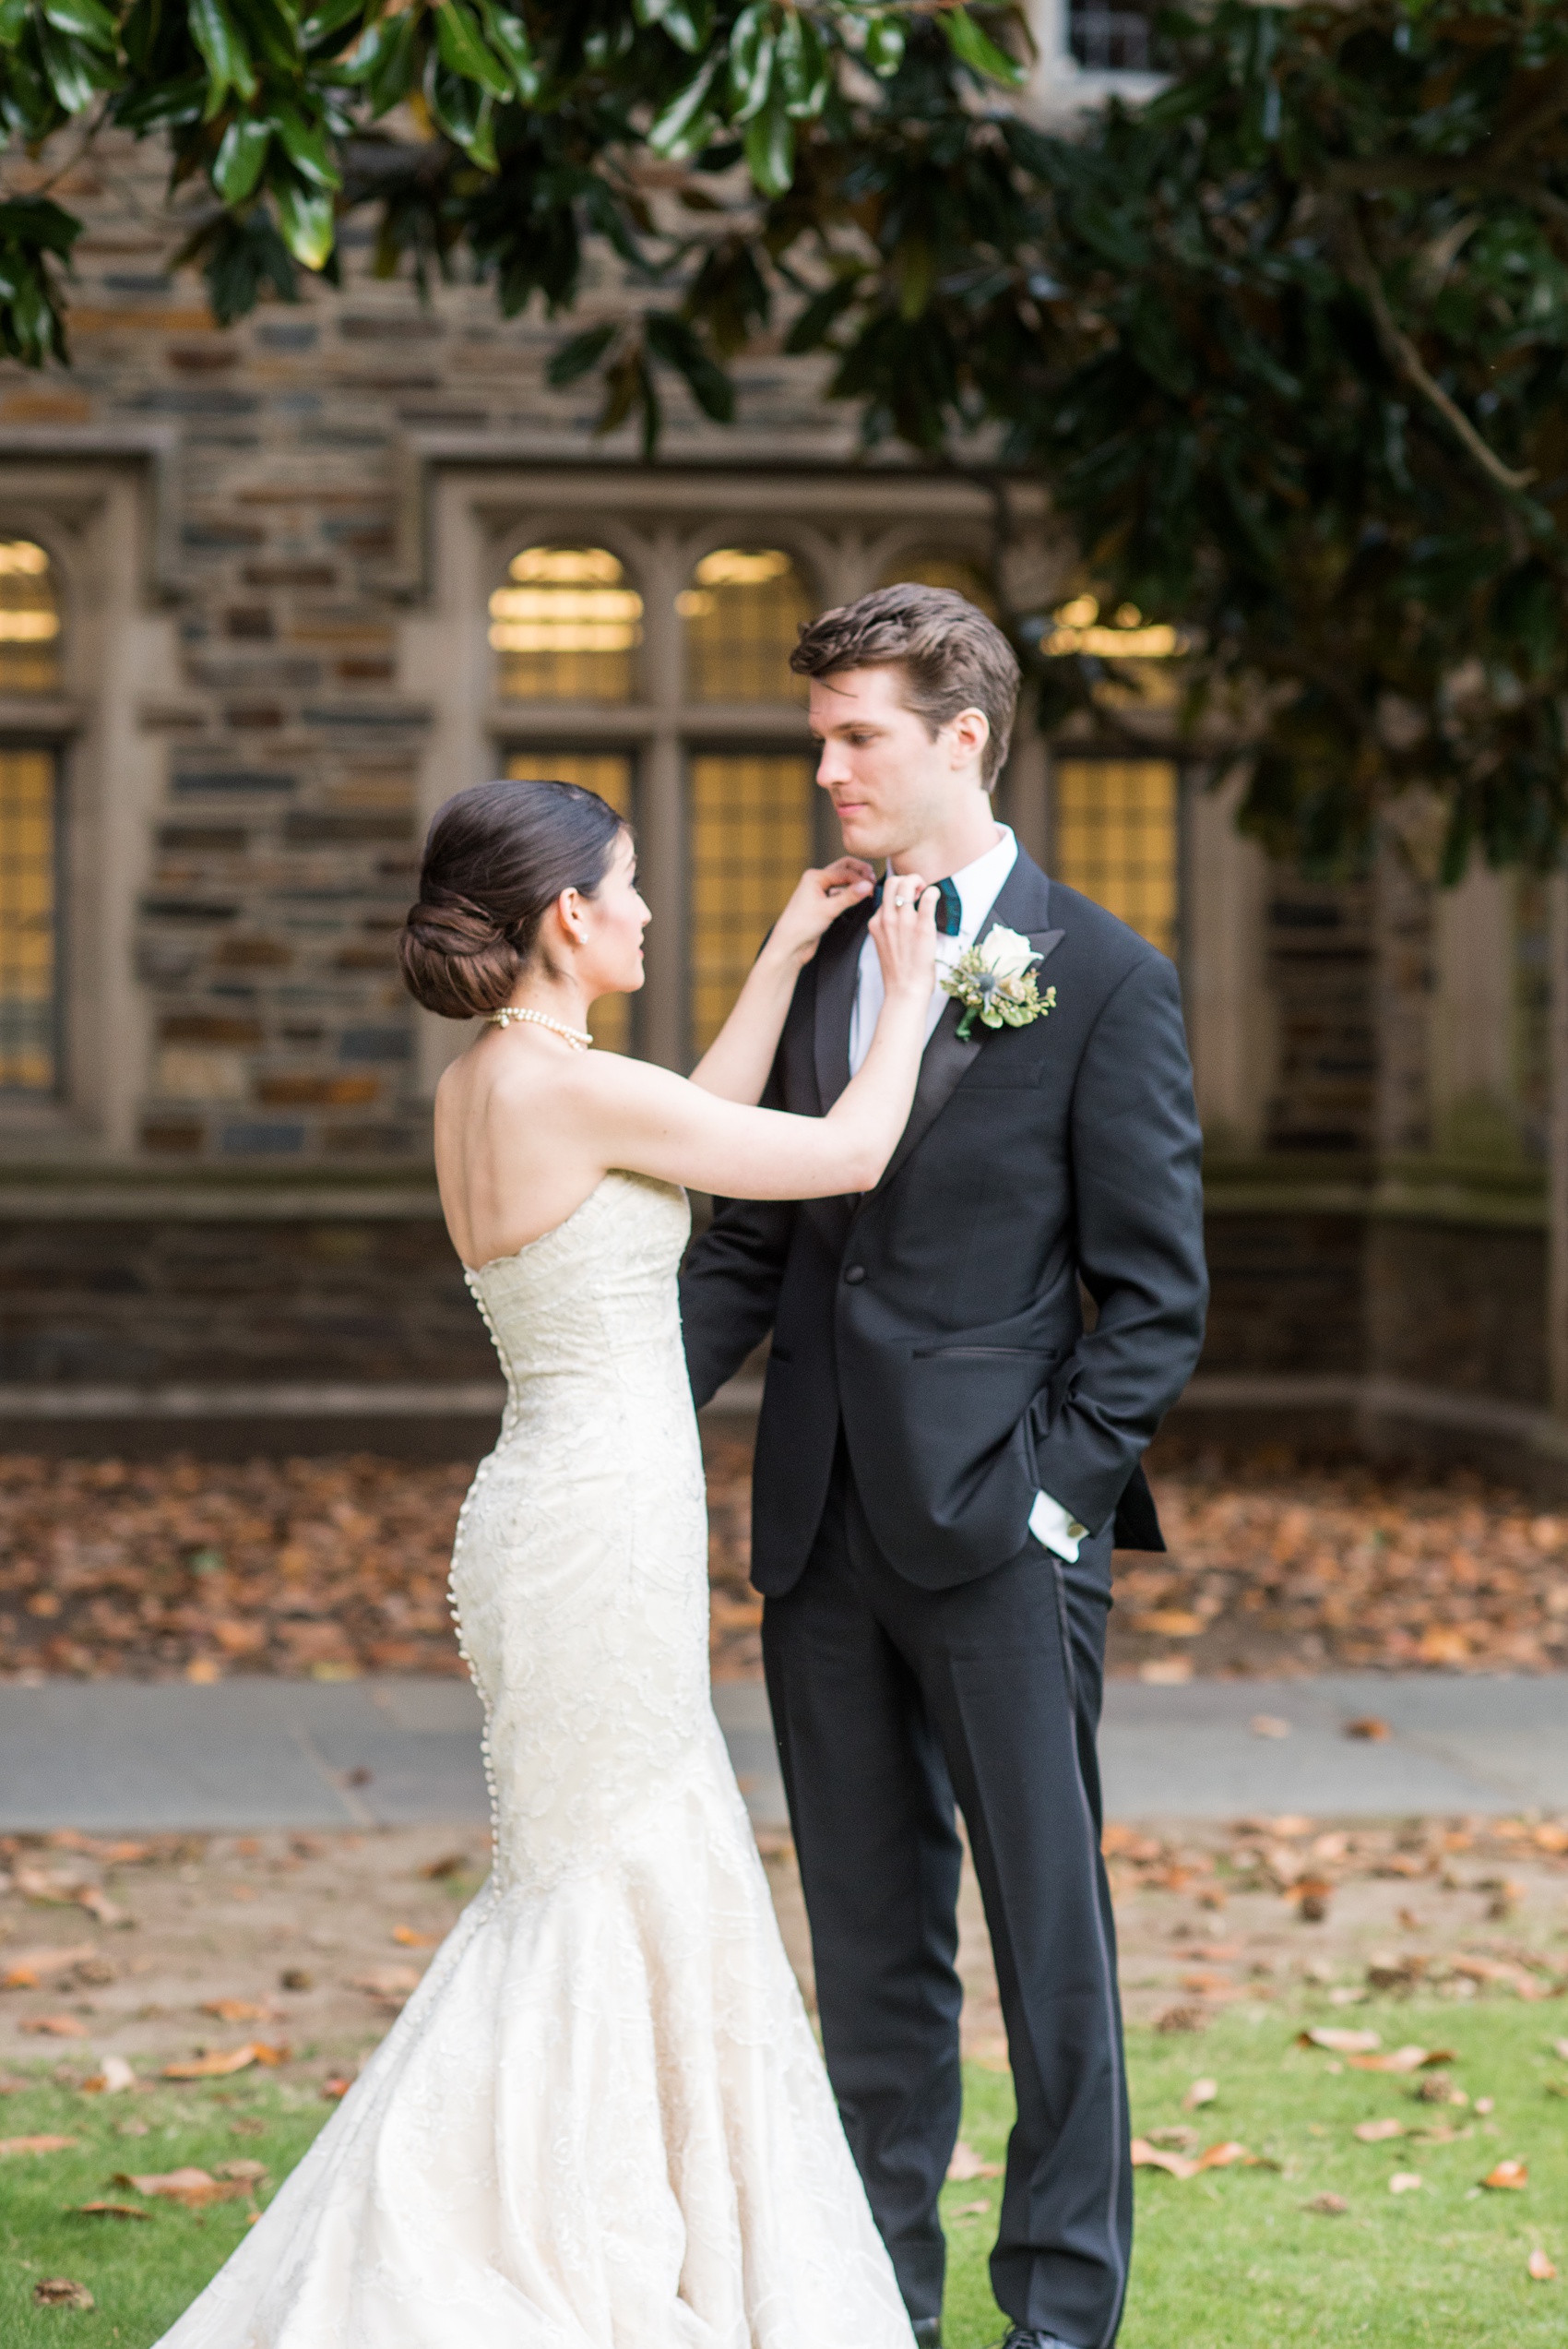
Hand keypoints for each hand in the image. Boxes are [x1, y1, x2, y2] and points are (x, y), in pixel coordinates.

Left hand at [768, 856, 875, 964]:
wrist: (790, 945)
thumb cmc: (802, 925)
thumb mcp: (829, 909)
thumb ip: (850, 897)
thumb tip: (868, 885)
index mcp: (815, 876)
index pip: (844, 871)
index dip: (860, 878)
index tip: (873, 888)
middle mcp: (817, 881)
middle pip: (844, 870)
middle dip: (859, 874)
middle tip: (873, 882)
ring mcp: (820, 892)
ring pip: (843, 882)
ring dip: (855, 884)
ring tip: (869, 891)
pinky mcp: (823, 904)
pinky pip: (840, 894)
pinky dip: (850, 895)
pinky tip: (859, 900)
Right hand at [867, 872, 938, 1001]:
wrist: (905, 990)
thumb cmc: (898, 972)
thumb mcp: (883, 945)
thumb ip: (888, 927)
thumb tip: (900, 914)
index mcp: (876, 923)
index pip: (884, 894)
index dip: (898, 890)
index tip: (908, 897)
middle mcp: (887, 919)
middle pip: (893, 882)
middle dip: (907, 879)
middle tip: (918, 889)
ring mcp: (904, 922)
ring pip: (907, 884)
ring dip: (919, 882)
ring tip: (925, 893)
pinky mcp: (923, 927)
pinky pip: (929, 897)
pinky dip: (933, 892)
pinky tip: (935, 897)